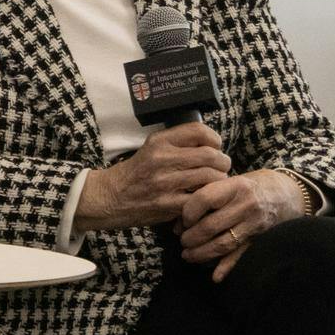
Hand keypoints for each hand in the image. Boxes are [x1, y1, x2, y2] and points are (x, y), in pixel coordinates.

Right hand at [76, 122, 231, 231]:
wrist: (111, 197)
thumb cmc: (136, 173)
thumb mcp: (151, 149)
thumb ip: (178, 144)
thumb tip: (212, 145)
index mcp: (159, 141)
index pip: (198, 131)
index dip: (214, 139)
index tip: (215, 147)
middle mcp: (162, 158)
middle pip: (210, 155)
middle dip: (223, 162)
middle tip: (222, 167)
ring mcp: (165, 182)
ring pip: (211, 178)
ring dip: (219, 181)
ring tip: (215, 183)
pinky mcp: (168, 204)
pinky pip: (201, 199)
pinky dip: (208, 199)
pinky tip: (204, 198)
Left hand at [177, 169, 308, 280]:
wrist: (285, 194)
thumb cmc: (247, 187)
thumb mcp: (229, 182)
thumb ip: (206, 197)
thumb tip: (178, 224)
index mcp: (235, 185)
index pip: (204, 199)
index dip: (188, 211)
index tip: (182, 220)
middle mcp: (246, 204)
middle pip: (211, 225)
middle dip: (191, 237)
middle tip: (182, 241)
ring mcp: (255, 224)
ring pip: (224, 243)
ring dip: (202, 253)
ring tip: (188, 256)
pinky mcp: (261, 239)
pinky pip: (241, 255)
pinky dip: (227, 267)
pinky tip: (215, 276)